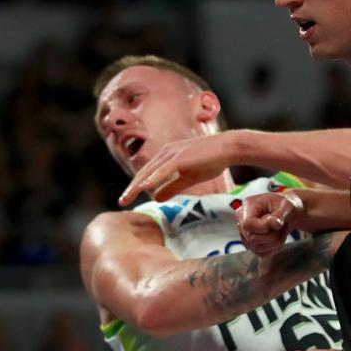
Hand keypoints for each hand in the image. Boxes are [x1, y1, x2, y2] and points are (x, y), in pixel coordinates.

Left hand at [119, 131, 237, 205]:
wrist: (228, 148)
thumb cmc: (211, 161)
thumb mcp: (188, 178)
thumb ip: (171, 187)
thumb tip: (155, 198)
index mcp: (167, 157)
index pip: (147, 174)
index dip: (135, 187)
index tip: (127, 199)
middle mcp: (166, 153)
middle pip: (144, 173)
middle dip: (131, 188)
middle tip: (121, 202)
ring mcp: (172, 153)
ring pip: (150, 172)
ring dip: (137, 185)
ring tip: (128, 197)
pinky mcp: (181, 157)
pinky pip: (164, 169)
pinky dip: (153, 178)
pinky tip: (145, 187)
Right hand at [237, 191, 303, 256]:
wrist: (287, 214)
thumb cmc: (286, 206)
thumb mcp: (288, 206)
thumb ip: (280, 214)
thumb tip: (273, 223)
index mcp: (248, 206)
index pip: (247, 225)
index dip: (262, 228)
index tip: (277, 223)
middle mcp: (242, 221)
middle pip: (252, 238)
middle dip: (272, 234)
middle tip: (281, 225)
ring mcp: (245, 234)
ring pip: (258, 248)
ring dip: (276, 241)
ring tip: (280, 229)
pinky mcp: (252, 245)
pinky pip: (262, 253)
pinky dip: (274, 248)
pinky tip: (277, 236)